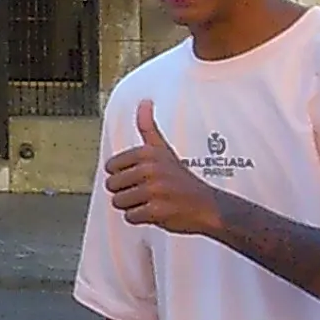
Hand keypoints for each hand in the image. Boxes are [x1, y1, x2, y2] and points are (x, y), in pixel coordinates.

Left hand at [103, 103, 221, 239]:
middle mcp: (150, 169)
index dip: (123, 174)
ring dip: (133, 205)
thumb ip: (148, 127)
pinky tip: (156, 212)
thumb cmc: (181, 179)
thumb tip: (144, 101)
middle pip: (112, 185)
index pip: (111, 166)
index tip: (140, 176)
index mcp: (147, 153)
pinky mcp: (156, 211)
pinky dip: (141, 218)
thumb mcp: (164, 149)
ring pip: (119, 201)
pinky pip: (130, 217)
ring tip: (151, 201)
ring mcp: (153, 191)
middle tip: (147, 191)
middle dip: (126, 191)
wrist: (208, 206)